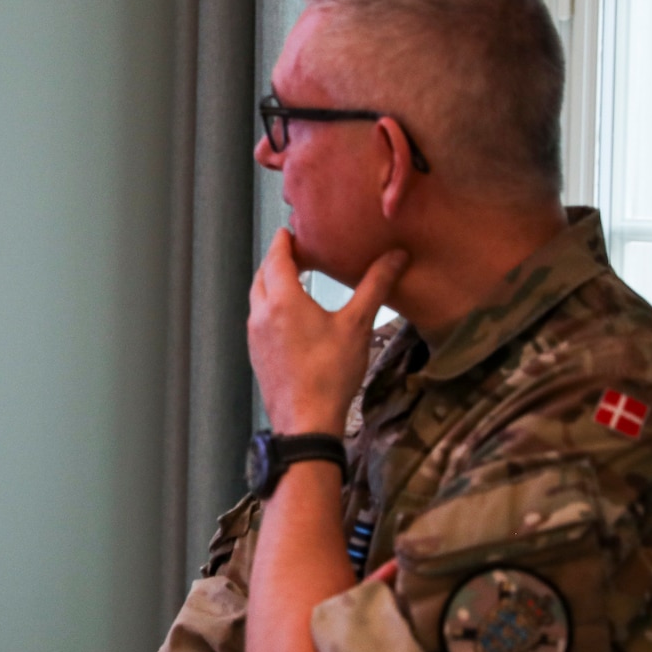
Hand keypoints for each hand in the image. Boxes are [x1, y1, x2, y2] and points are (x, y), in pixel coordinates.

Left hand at [248, 230, 406, 435]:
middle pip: (263, 275)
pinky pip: (259, 319)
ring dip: (272, 284)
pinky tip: (290, 316)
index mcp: (283, 300)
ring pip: (258, 298)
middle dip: (277, 260)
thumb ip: (375, 286)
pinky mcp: (256, 354)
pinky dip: (270, 306)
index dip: (284, 240)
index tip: (293, 230)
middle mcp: (261, 314)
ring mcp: (254, 336)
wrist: (306, 421)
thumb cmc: (330, 372)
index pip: (276, 256)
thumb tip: (396, 256)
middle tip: (297, 252)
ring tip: (295, 279)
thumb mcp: (357, 325)